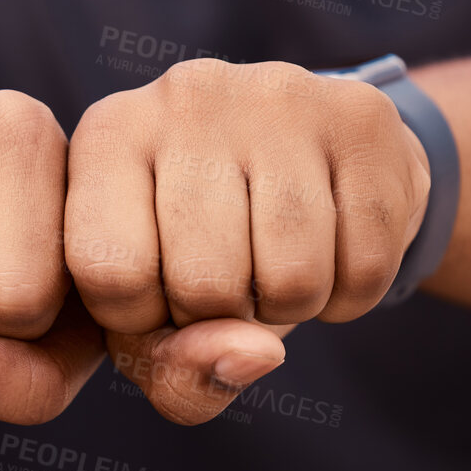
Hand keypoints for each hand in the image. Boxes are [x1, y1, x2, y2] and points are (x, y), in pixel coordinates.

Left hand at [63, 58, 429, 417]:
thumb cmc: (200, 249)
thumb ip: (173, 374)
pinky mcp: (360, 115)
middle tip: (229, 279)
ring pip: (291, 278)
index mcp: (105, 137)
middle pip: (203, 281)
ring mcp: (274, 95)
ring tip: (274, 266)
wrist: (310, 164)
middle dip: (221, 317)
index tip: (157, 299)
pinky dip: (352, 296)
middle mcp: (180, 97)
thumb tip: (253, 353)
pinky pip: (366, 265)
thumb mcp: (155, 315)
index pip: (109, 273)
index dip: (141, 321)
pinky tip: (329, 253)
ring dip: (292, 310)